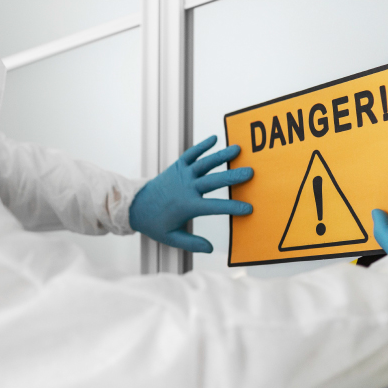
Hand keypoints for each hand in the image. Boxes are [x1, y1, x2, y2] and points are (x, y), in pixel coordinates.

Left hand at [129, 136, 252, 252]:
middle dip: (232, 177)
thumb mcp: (171, 238)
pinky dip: (201, 146)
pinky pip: (191, 154)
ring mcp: (182, 175)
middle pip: (212, 181)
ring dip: (221, 156)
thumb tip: (210, 249)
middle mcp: (186, 188)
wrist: (137, 206)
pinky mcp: (178, 166)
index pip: (214, 207)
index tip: (249, 208)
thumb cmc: (156, 224)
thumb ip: (191, 244)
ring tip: (238, 149)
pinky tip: (214, 138)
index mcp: (187, 206)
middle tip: (250, 172)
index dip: (232, 207)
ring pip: (204, 164)